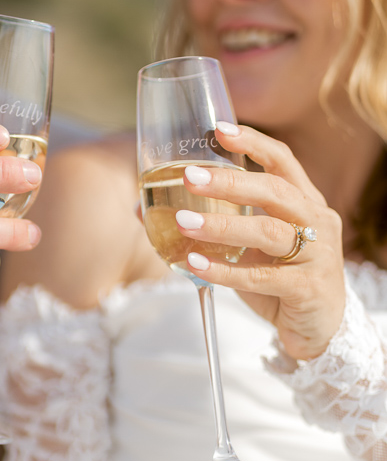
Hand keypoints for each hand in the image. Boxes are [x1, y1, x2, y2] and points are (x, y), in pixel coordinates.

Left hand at [174, 123, 344, 361]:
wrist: (318, 330)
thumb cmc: (279, 280)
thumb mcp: (246, 248)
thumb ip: (209, 226)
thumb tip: (142, 208)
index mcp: (304, 202)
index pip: (282, 161)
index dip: (253, 143)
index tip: (219, 130)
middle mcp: (316, 222)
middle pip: (275, 191)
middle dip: (230, 182)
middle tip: (190, 177)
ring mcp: (316, 255)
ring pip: (267, 232)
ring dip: (222, 225)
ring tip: (183, 223)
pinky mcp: (307, 289)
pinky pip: (261, 276)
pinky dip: (224, 270)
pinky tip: (193, 264)